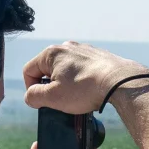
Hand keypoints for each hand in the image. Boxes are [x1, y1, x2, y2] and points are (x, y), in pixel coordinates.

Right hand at [23, 41, 148, 114]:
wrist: (120, 82)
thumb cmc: (85, 89)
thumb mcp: (53, 97)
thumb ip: (34, 96)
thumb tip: (30, 95)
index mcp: (51, 53)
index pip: (29, 71)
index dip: (31, 89)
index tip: (43, 102)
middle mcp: (66, 46)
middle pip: (47, 69)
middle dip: (51, 87)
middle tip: (62, 101)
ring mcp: (83, 50)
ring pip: (66, 70)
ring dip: (67, 84)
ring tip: (78, 97)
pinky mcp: (98, 56)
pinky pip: (82, 69)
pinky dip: (82, 81)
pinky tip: (90, 91)